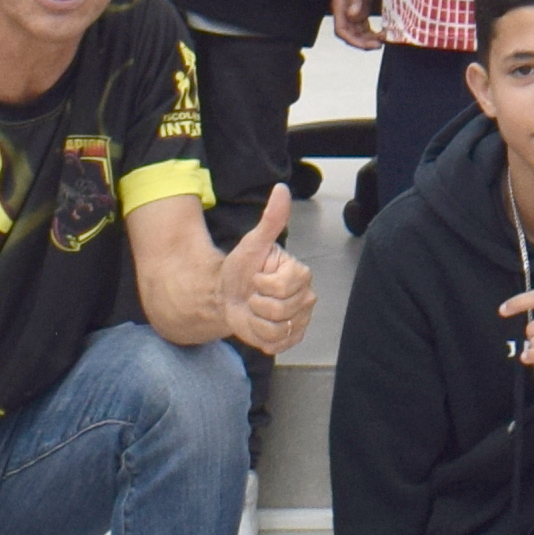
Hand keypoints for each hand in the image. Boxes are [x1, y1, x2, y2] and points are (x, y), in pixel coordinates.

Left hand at [226, 188, 315, 355]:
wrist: (227, 296)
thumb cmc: (240, 269)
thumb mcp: (253, 243)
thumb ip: (271, 219)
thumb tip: (281, 190)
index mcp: (300, 274)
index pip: (283, 287)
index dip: (261, 284)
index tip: (256, 277)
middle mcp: (306, 297)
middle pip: (281, 310)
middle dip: (257, 303)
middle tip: (253, 294)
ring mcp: (301, 319)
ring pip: (279, 329)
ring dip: (257, 321)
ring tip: (255, 309)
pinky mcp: (292, 338)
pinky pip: (277, 344)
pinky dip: (261, 337)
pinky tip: (258, 324)